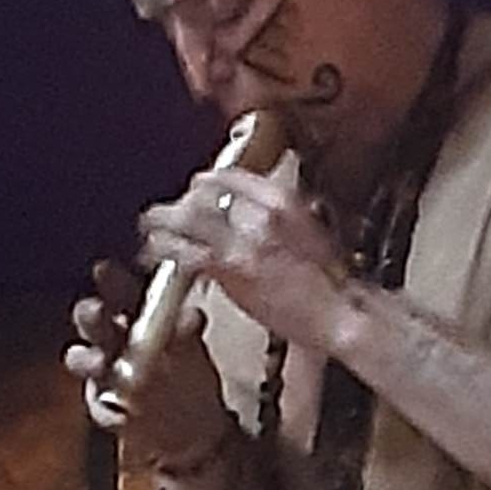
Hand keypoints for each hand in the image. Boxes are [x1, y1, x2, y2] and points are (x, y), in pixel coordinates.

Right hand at [64, 258, 228, 460]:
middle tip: (96, 311)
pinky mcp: (102, 406)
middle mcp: (112, 339)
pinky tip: (121, 411)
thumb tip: (190, 316)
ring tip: (99, 362)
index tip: (104, 270)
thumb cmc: (187, 374)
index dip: (110, 280)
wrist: (190, 424)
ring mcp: (102, 372)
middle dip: (91, 315)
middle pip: (91, 319)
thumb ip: (188, 330)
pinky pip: (98, 404)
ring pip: (81, 359)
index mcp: (135, 316)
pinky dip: (107, 408)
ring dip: (86, 359)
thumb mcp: (193, 346)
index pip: (118, 290)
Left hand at [137, 155, 345, 353]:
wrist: (341, 314)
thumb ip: (277, 219)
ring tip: (149, 227)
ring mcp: (243, 238)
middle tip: (168, 213)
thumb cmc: (333, 284)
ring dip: (163, 220)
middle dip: (182, 202)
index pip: (229, 176)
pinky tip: (152, 252)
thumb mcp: (310, 233)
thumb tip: (250, 217)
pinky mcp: (230, 268)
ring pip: (187, 216)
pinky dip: (163, 248)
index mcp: (282, 199)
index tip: (196, 192)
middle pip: (203, 191)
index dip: (205, 184)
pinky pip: (184, 251)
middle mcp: (260, 211)